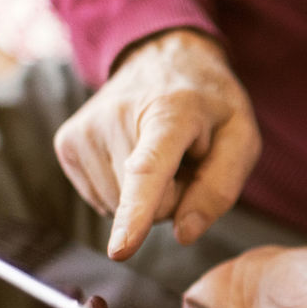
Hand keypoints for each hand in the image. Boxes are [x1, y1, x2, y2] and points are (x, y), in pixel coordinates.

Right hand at [54, 29, 261, 259]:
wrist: (161, 58)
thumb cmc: (208, 104)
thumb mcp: (241, 138)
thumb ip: (221, 188)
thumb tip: (184, 233)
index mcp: (170, 113)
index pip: (148, 171)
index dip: (136, 213)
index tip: (121, 249)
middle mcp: (117, 117)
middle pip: (146, 203)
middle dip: (172, 194)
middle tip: (183, 156)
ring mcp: (84, 129)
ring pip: (120, 206)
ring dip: (147, 192)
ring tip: (159, 152)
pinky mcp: (66, 143)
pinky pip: (102, 200)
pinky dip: (124, 188)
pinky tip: (133, 154)